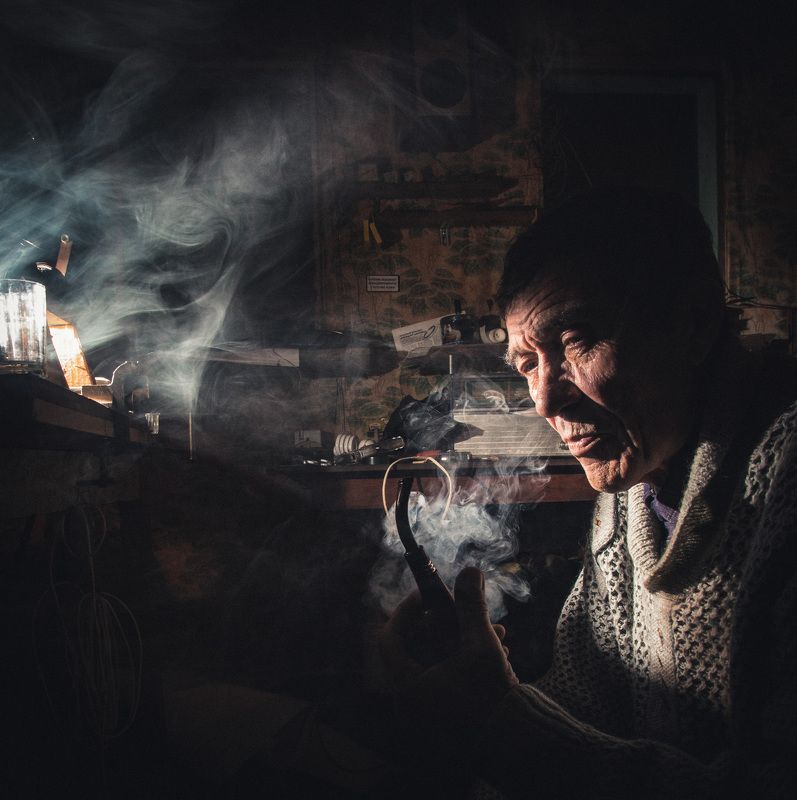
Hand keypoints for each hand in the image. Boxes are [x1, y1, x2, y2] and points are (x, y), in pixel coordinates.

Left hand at [379, 566, 518, 732]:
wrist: (519, 745)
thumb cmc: (493, 699)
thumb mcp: (481, 644)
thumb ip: (471, 606)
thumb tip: (469, 571)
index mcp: (407, 687)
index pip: (389, 637)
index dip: (407, 610)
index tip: (427, 594)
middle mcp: (410, 703)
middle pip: (415, 648)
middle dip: (446, 623)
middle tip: (466, 611)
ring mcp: (427, 713)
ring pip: (436, 662)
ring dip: (463, 640)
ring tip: (496, 632)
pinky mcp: (446, 718)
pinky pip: (447, 679)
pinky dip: (466, 660)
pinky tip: (498, 651)